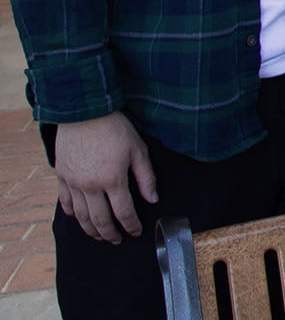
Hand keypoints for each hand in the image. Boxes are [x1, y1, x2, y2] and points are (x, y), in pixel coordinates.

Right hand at [54, 113, 156, 242]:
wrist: (84, 112)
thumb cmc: (115, 129)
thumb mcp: (138, 149)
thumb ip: (146, 177)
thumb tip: (153, 199)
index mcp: (113, 179)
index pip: (124, 212)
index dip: (131, 225)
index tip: (136, 232)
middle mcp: (90, 186)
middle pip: (100, 219)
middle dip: (110, 233)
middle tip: (116, 240)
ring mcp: (73, 182)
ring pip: (80, 216)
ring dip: (90, 229)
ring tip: (99, 235)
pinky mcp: (61, 176)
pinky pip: (64, 202)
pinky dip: (72, 213)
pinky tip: (78, 218)